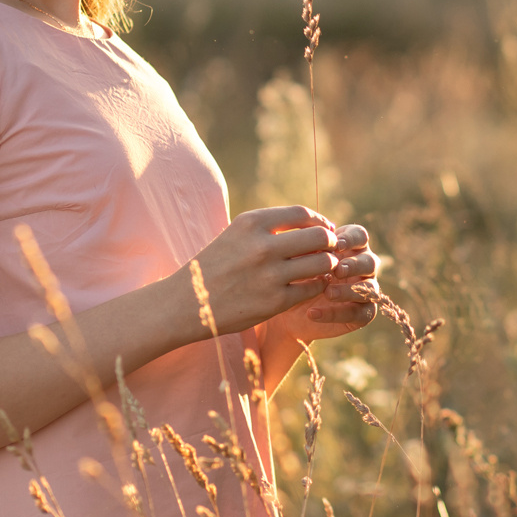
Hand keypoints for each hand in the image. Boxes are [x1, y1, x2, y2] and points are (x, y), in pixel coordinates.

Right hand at [185, 205, 341, 337]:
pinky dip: (318, 285)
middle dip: (330, 242)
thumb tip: (313, 223)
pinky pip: (312, 288)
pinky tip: (311, 285)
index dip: (320, 221)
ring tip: (322, 268)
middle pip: (319, 236)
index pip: (303, 213)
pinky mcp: (274, 302)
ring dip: (328, 264)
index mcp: (251, 223)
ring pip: (322, 262)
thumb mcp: (236, 234)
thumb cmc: (215, 265)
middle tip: (329, 249)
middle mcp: (262, 246)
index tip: (324, 229)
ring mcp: (269, 275)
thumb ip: (270, 227)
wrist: (186, 302)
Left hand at [266, 223, 378, 347]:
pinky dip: (337, 313)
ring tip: (327, 293)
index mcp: (350, 247)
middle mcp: (363, 268)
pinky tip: (312, 313)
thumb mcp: (296, 262)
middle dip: (356, 265)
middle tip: (338, 270)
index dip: (352, 238)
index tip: (336, 244)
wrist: (288, 307)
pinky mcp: (362, 313)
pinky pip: (360, 314)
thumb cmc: (294, 275)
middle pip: (371, 262)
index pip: (360, 236)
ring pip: (371, 289)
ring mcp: (365, 291)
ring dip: (350, 290)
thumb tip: (311, 242)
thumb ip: (306, 251)